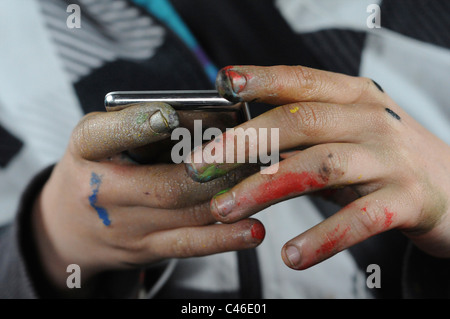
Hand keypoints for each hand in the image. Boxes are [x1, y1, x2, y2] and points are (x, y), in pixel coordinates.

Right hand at [32, 102, 263, 291]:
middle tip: (251, 148)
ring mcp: (127, 227)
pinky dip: (225, 238)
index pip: (103, 136)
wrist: (68, 227)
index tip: (170, 115)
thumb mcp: (101, 135)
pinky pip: (189, 245)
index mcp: (86, 150)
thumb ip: (144, 122)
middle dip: (214, 168)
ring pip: (186, 214)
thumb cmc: (95, 167)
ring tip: (264, 175)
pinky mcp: (147, 249)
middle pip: (165, 184)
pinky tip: (254, 230)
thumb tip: (210, 114)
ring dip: (230, 195)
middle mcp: (102, 192)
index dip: (138, 125)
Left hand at [185, 65, 449, 269]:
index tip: (223, 83)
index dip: (261, 79)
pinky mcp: (406, 201)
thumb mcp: (346, 133)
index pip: (302, 81)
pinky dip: (322, 237)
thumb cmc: (384, 157)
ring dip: (266, 188)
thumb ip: (303, 134)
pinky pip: (359, 219)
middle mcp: (371, 120)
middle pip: (300, 122)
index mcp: (354, 97)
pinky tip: (291, 255)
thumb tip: (240, 141)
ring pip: (319, 167)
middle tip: (201, 164)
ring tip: (226, 210)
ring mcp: (389, 159)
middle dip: (244, 142)